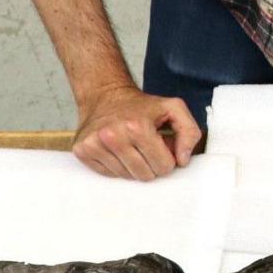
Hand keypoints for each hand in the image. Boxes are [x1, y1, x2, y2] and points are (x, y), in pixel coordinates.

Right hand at [72, 86, 200, 180]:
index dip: (167, 158)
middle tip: (146, 146)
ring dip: (133, 165)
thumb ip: (190, 132)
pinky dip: (116, 166)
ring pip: (127, 177)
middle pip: (145, 175)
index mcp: (138, 127)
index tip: (161, 145)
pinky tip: (117, 149)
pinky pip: (108, 174)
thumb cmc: (141, 105)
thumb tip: (182, 160)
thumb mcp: (173, 108)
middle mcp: (113, 136)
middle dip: (151, 164)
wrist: (105, 95)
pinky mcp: (82, 150)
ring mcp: (95, 144)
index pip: (164, 166)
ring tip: (131, 145)